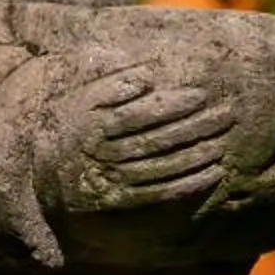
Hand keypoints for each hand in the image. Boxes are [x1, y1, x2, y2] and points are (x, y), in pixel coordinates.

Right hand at [36, 47, 237, 215]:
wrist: (49, 169)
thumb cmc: (75, 124)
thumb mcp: (85, 97)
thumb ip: (115, 83)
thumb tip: (148, 74)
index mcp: (96, 124)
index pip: (142, 111)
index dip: (173, 103)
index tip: (201, 94)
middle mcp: (104, 153)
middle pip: (156, 139)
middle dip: (193, 127)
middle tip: (225, 116)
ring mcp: (113, 178)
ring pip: (161, 167)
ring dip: (195, 157)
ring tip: (223, 144)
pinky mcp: (121, 200)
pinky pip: (159, 193)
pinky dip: (187, 184)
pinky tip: (212, 175)